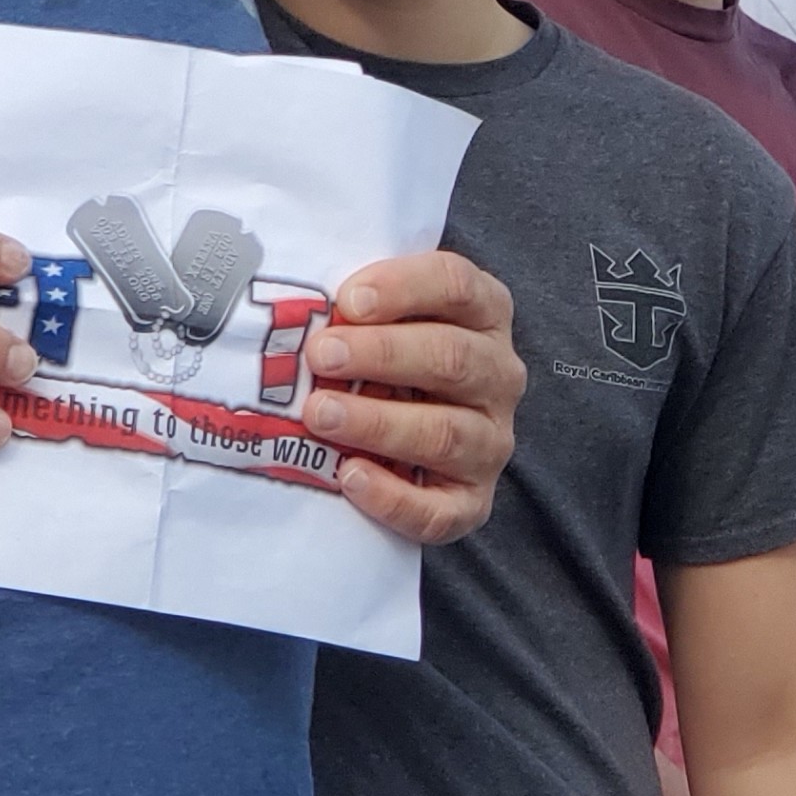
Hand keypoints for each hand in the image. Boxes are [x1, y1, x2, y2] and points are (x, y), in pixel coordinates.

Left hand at [299, 251, 521, 543]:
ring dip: (378, 422)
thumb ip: (355, 306)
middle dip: (381, 354)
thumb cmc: (381, 363)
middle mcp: (497, 376)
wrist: (400, 444)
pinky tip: (350, 477)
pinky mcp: (471, 502)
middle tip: (321, 356)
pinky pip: (440, 510)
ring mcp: (489, 442)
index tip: (348, 300)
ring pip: (446, 433)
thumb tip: (298, 302)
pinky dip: (393, 497)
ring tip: (320, 414)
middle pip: (452, 356)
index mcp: (482, 314)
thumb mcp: (379, 321)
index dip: (403, 288)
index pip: (456, 285)